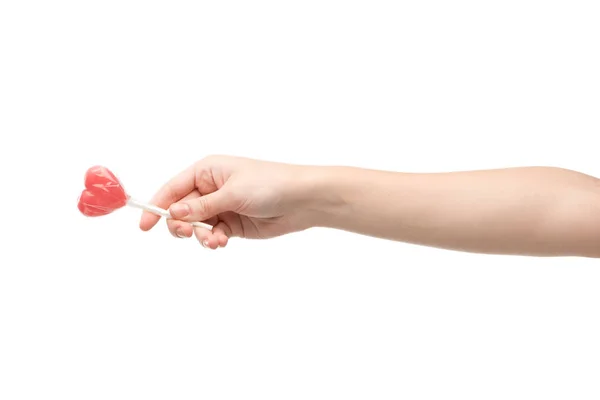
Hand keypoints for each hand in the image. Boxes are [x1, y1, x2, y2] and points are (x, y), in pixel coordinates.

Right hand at [139, 155, 319, 248]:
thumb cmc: (269, 184)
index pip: (173, 189)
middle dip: (182, 225)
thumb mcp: (232, 193)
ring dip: (201, 236)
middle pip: (181, 211)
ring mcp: (221, 207)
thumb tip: (173, 214)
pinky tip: (221, 243)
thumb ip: (201, 207)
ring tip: (215, 240)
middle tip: (190, 234)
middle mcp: (210, 188)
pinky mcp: (232, 225)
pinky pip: (212, 235)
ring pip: (196, 227)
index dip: (157, 206)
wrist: (302, 200)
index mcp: (207, 171)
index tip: (145, 226)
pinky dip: (212, 241)